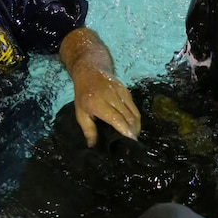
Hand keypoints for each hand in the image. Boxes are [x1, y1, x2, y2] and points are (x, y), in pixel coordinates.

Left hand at [59, 26, 140, 146]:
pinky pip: (134, 107)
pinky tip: (132, 124)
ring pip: (135, 112)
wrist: (90, 71)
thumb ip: (88, 130)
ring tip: (134, 134)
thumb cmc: (83, 94)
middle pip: (129, 117)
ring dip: (137, 125)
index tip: (132, 140)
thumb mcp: (80, 113)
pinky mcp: (126, 90)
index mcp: (98, 104)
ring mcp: (120, 92)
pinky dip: (135, 117)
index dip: (126, 130)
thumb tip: (92, 146)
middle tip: (132, 142)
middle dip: (134, 131)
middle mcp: (111, 97)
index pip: (117, 119)